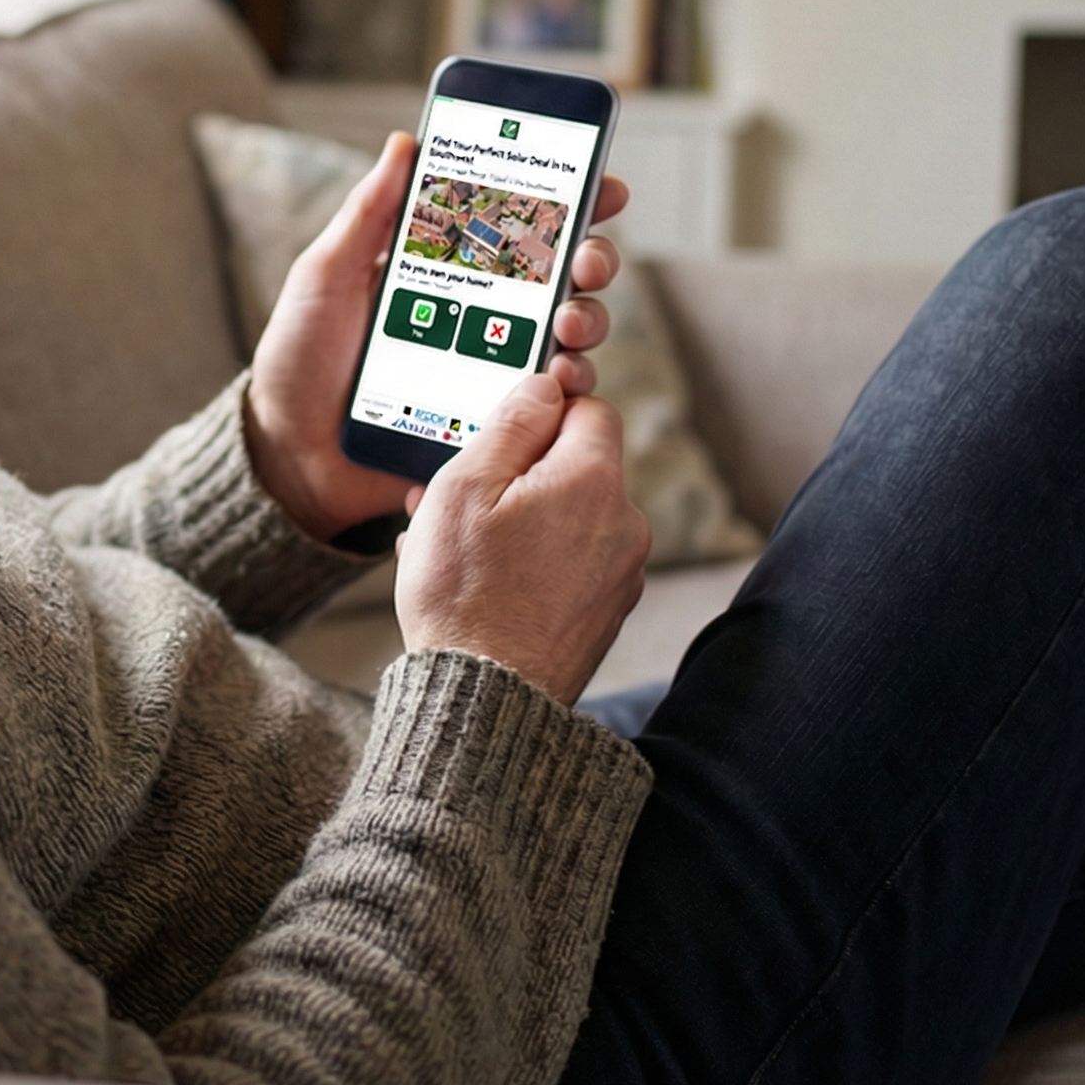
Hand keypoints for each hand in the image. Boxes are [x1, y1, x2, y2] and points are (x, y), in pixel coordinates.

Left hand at [244, 132, 631, 543]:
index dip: (567, 203)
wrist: (289, 451)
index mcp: (446, 269)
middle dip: (592, 258)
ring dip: (587, 320)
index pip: (517, 226)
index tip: (598, 186)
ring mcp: (492, 367)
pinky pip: (550, 404)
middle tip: (586, 261)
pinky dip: (568, 385)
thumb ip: (367, 214)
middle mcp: (481, 314)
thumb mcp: (326, 276)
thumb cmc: (300, 358)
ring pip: (569, 336)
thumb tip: (405, 142)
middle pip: (562, 276)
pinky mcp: (494, 421)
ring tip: (567, 323)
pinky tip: (559, 377)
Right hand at [394, 376, 648, 705]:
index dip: (540, 411)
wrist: (485, 699)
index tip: (498, 434)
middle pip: (577, 465)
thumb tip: (544, 385)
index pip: (588, 407)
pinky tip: (482, 580)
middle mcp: (625, 524)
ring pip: (570, 516)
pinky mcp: (606, 613)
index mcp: (594, 481)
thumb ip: (510, 423)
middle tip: (462, 495)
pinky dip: (534, 560)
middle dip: (522, 471)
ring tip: (459, 546)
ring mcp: (621, 573)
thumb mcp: (464, 486)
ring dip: (522, 517)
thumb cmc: (464, 593)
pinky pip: (570, 562)